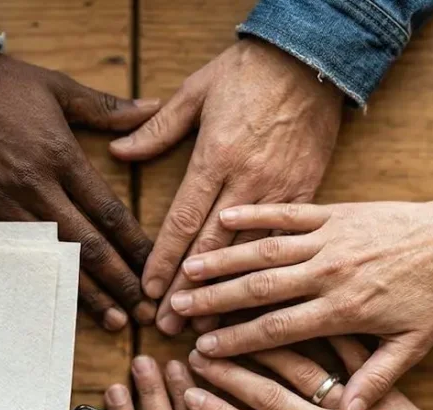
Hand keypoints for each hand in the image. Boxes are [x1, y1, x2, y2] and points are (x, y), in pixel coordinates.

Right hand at [0, 52, 160, 330]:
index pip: (109, 213)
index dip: (135, 246)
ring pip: (51, 260)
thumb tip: (152, 108)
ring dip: (84, 293)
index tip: (154, 269)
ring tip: (112, 319)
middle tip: (144, 311)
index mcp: (60, 157)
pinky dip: (34, 281)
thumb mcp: (57, 88)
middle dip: (118, 282)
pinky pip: (10, 256)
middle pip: (86, 246)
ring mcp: (2, 206)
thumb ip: (106, 107)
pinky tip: (51, 303)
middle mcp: (35, 188)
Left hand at [111, 38, 343, 334]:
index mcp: (216, 158)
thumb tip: (120, 151)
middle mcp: (247, 181)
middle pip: (212, 248)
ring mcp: (281, 190)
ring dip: (229, 292)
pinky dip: (271, 273)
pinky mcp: (308, 192)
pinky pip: (286, 241)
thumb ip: (157, 128)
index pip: (183, 221)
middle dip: (189, 292)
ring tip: (209, 327)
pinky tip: (261, 300)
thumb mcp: (196, 91)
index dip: (164, 261)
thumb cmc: (249, 72)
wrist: (312, 59)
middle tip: (169, 326)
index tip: (148, 292)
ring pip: (250, 254)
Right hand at [175, 188, 432, 409]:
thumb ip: (376, 381)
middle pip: (259, 288)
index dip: (235, 341)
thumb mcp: (414, 346)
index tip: (202, 351)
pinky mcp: (337, 212)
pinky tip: (225, 219)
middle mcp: (330, 272)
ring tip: (187, 269)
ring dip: (223, 259)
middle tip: (175, 309)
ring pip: (265, 250)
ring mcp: (331, 238)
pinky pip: (288, 213)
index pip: (277, 329)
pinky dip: (255, 215)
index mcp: (345, 309)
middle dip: (213, 300)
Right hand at [183, 338, 432, 409]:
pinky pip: (349, 349)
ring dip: (262, 339)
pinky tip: (300, 302)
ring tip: (233, 319)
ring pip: (300, 363)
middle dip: (227, 367)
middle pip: (268, 390)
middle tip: (195, 346)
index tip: (189, 393)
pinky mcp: (385, 385)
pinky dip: (320, 324)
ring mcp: (360, 401)